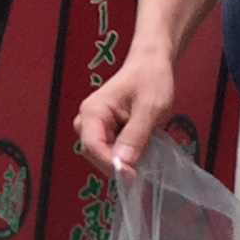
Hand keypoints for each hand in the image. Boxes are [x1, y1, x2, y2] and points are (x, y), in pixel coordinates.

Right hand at [74, 47, 175, 174]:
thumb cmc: (151, 79)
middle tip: (144, 163)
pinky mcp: (104, 131)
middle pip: (94, 154)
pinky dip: (126, 154)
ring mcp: (94, 126)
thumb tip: (123, 164)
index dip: (110, 164)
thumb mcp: (150, 108)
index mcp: (93, 111)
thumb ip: (136, 136)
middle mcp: (87, 120)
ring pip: (102, 155)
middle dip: (117, 163)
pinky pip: (110, 150)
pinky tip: (141, 147)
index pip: (92, 147)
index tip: (133, 176)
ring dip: (123, 158)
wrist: (152, 64)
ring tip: (145, 150)